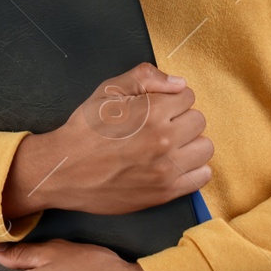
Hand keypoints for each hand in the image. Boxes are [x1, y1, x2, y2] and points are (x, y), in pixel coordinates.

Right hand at [1, 63, 211, 217]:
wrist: (65, 169)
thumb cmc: (85, 128)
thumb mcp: (107, 90)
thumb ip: (145, 77)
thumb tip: (179, 83)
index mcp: (151, 111)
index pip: (187, 96)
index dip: (171, 98)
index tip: (157, 107)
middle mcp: (163, 139)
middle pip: (198, 120)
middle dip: (181, 118)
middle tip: (161, 126)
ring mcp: (166, 168)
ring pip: (205, 148)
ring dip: (190, 143)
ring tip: (169, 145)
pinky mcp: (165, 192)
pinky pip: (201, 177)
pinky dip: (193, 169)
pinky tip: (174, 164)